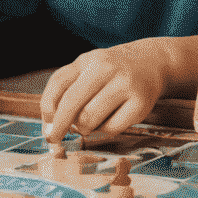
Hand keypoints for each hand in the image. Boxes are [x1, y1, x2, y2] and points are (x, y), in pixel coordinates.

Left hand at [41, 43, 168, 142]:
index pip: (59, 83)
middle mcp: (105, 68)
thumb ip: (66, 90)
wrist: (151, 62)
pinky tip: (110, 118)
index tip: (46, 125)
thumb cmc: (111, 71)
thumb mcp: (87, 69)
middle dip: (60, 126)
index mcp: (88, 59)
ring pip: (90, 119)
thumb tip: (51, 125)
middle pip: (72, 103)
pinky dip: (105, 129)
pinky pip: (112, 128)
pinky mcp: (140, 103)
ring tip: (90, 121)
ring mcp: (124, 85)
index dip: (47, 108)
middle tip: (55, 138)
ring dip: (85, 127)